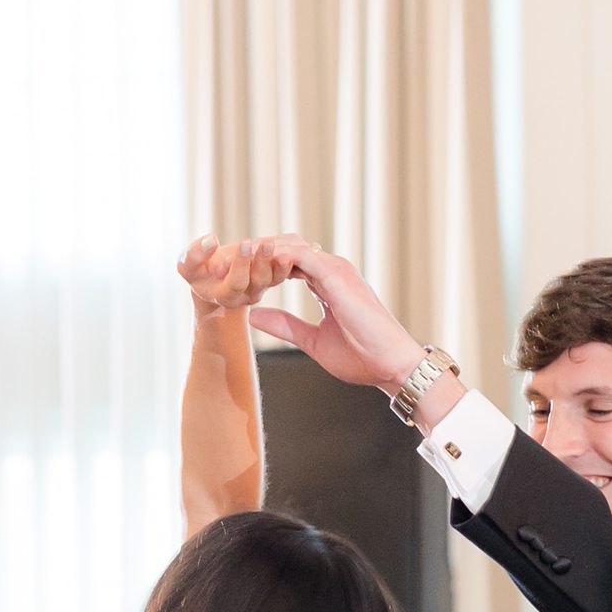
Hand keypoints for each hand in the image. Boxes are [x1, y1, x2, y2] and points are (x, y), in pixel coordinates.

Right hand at [178, 234, 279, 317]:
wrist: (210, 280)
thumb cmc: (196, 272)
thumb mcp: (186, 265)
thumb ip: (193, 255)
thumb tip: (210, 240)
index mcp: (225, 295)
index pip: (235, 282)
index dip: (240, 265)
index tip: (244, 244)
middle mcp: (245, 295)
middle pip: (258, 281)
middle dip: (262, 261)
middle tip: (267, 243)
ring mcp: (260, 288)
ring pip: (273, 277)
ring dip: (278, 261)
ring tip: (281, 243)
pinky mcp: (270, 278)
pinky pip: (282, 271)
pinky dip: (286, 260)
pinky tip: (291, 244)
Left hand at [243, 240, 420, 394]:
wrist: (392, 364)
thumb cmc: (362, 357)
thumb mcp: (313, 341)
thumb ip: (285, 325)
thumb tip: (254, 315)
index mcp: (327, 283)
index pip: (287, 263)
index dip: (260, 266)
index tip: (231, 273)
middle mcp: (331, 269)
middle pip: (284, 248)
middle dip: (254, 253)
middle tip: (219, 261)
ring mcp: (335, 268)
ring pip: (288, 246)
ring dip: (258, 250)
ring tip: (227, 258)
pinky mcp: (335, 274)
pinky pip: (297, 255)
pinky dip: (272, 256)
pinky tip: (249, 264)